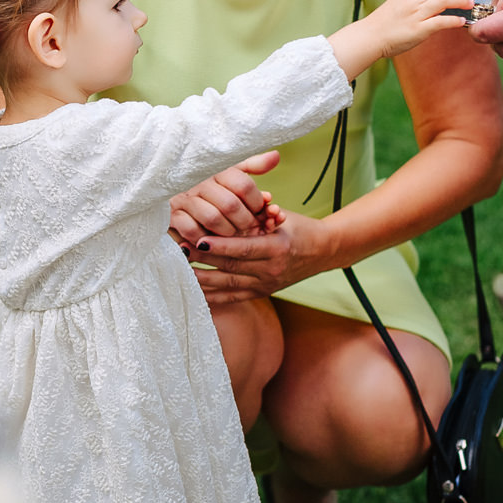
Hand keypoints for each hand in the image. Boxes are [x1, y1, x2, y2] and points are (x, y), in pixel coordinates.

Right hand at [169, 150, 280, 245]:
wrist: (170, 193)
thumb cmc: (210, 186)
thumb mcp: (230, 172)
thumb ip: (252, 166)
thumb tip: (275, 156)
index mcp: (217, 169)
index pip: (243, 184)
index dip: (257, 202)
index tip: (262, 211)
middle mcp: (200, 182)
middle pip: (231, 204)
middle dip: (245, 221)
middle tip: (252, 229)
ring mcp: (184, 199)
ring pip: (213, 218)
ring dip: (228, 232)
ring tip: (235, 235)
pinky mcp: (172, 216)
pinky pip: (192, 230)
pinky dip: (206, 238)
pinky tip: (214, 240)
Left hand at [189, 211, 325, 303]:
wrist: (324, 250)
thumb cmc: (298, 227)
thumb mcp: (281, 216)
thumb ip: (256, 213)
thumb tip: (225, 204)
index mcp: (278, 247)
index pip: (243, 248)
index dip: (219, 245)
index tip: (197, 239)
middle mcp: (271, 269)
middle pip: (230, 266)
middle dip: (203, 259)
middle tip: (179, 250)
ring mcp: (266, 284)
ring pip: (228, 284)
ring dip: (201, 278)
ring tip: (179, 269)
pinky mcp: (262, 293)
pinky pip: (233, 297)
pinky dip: (212, 296)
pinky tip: (193, 290)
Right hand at [367, 0, 473, 56]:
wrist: (369, 37)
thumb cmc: (383, 25)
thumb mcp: (398, 5)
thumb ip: (414, 1)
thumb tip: (433, 3)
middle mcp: (412, 0)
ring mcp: (415, 14)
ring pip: (444, 0)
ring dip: (460, 2)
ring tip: (470, 6)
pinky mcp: (418, 29)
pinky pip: (440, 21)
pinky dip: (453, 20)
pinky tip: (461, 21)